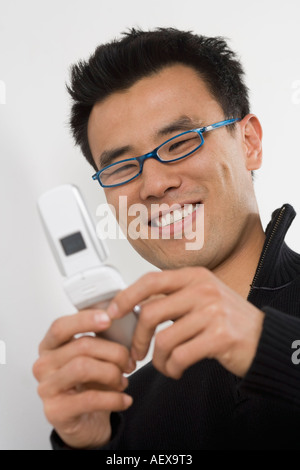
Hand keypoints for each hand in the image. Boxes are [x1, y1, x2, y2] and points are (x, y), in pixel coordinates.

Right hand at [33, 308, 133, 448]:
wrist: (87, 422)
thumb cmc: (90, 384)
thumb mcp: (94, 357)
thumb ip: (101, 339)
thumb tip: (122, 322)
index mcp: (50, 346)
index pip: (61, 326)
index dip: (84, 320)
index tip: (108, 319)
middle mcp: (43, 365)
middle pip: (81, 346)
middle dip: (113, 352)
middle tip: (129, 363)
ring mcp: (47, 388)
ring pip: (83, 368)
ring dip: (112, 373)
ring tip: (123, 382)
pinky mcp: (56, 411)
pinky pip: (90, 399)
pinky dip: (114, 398)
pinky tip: (125, 400)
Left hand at [107, 267, 264, 378]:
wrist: (264, 339)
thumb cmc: (228, 320)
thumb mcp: (202, 297)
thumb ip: (173, 298)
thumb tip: (135, 306)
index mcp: (194, 276)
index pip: (150, 281)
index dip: (126, 297)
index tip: (112, 313)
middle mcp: (203, 290)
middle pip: (151, 313)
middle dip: (136, 339)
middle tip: (136, 353)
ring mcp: (212, 312)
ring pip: (164, 340)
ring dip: (158, 360)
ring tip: (166, 365)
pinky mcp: (219, 337)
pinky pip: (179, 357)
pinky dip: (172, 369)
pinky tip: (178, 370)